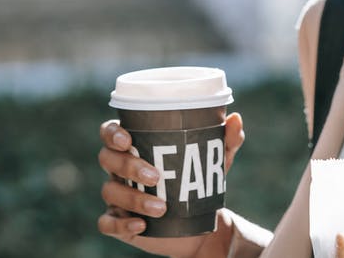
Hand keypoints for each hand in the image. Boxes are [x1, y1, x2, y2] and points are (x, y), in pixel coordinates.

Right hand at [96, 113, 244, 257]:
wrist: (200, 222)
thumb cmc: (200, 179)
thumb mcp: (215, 161)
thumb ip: (226, 140)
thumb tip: (235, 119)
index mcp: (135, 145)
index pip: (110, 132)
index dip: (111, 133)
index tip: (128, 139)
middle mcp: (120, 168)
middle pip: (107, 159)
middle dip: (127, 165)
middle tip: (156, 176)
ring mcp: (117, 195)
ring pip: (110, 191)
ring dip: (133, 199)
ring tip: (161, 207)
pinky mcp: (119, 221)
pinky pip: (107, 223)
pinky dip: (121, 224)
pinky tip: (141, 225)